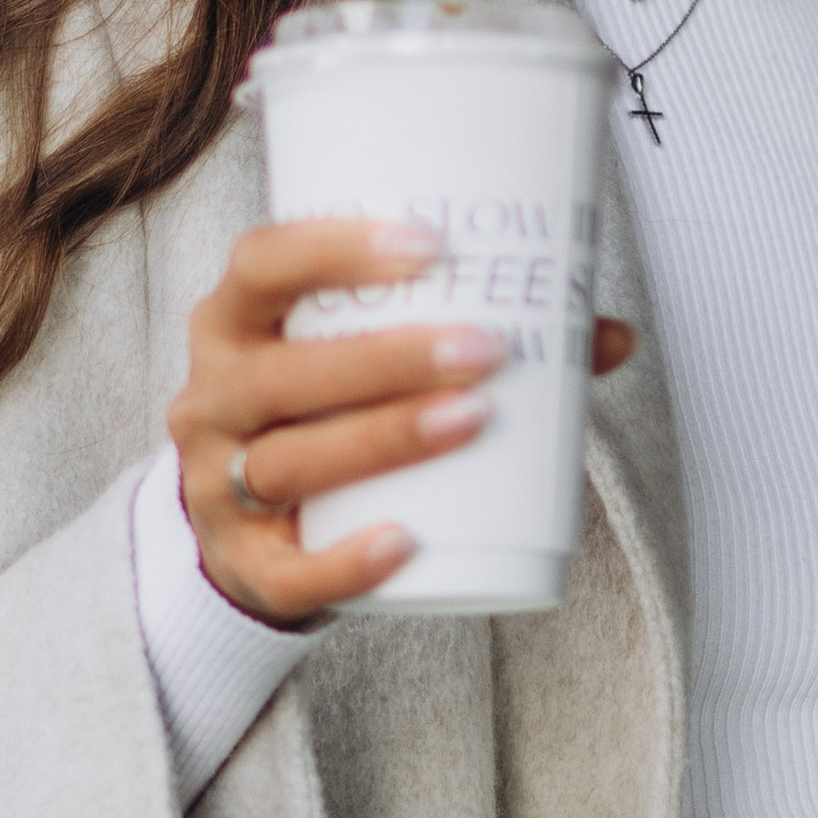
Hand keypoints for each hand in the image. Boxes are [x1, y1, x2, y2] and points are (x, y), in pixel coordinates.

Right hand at [169, 216, 635, 626]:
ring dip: (384, 439)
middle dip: (386, 359)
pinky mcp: (242, 565)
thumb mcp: (372, 361)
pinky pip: (288, 570)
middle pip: (281, 375)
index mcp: (233, 324)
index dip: (333, 249)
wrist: (257, 528)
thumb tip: (609, 334)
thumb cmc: (329, 413)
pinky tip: (408, 540)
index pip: (260, 266)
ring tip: (474, 419)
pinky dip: (346, 561)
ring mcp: (216, 485)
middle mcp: (208, 400)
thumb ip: (479, 333)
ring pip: (288, 464)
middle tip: (488, 349)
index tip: (431, 247)